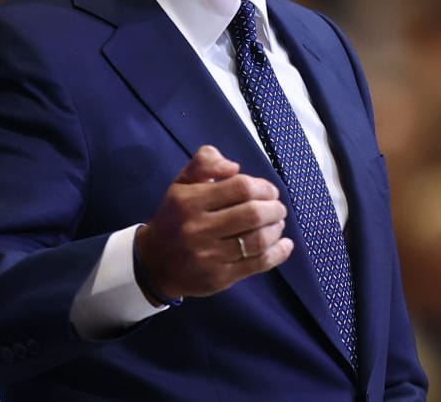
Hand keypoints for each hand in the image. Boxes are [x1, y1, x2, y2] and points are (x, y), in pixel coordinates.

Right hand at [135, 145, 292, 302]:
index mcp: (189, 201)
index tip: (269, 191)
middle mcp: (198, 229)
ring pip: (257, 240)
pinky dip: (278, 253)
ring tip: (278, 224)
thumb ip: (205, 162)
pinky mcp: (218, 278)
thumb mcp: (182, 182)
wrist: (155, 263)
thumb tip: (234, 167)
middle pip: (252, 215)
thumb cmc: (176, 217)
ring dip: (276, 229)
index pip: (240, 188)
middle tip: (278, 208)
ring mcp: (209, 256)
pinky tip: (285, 245)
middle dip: (274, 209)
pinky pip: (257, 264)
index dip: (263, 187)